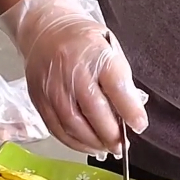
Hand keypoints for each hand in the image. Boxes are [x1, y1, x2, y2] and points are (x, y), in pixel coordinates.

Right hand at [0, 0, 147, 154]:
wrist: (46, 30)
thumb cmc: (83, 42)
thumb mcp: (110, 50)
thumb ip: (121, 81)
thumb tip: (132, 115)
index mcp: (96, 54)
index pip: (117, 87)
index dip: (130, 111)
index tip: (140, 125)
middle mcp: (72, 71)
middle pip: (94, 111)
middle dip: (111, 135)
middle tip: (122, 146)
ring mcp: (53, 86)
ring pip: (74, 125)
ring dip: (93, 143)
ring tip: (106, 148)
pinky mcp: (39, 99)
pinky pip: (57, 128)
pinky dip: (74, 142)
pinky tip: (87, 145)